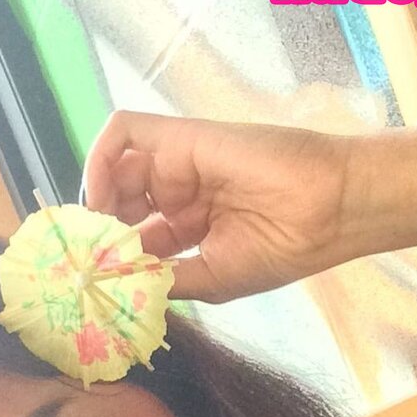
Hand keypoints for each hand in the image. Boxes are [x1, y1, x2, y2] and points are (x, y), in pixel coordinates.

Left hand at [83, 110, 358, 302]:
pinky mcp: (181, 137)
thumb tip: (113, 285)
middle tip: (86, 256)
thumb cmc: (281, 249)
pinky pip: (125, 132)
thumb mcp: (212, 280)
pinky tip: (100, 197)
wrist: (329, 210)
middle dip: (97, 230)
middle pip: (118, 205)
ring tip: (97, 233)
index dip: (108, 257)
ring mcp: (178, 165)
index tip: (87, 279)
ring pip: (116, 171)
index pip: (133, 240)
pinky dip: (101, 157)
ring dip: (96, 201)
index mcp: (189, 233)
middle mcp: (179, 197)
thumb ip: (162, 279)